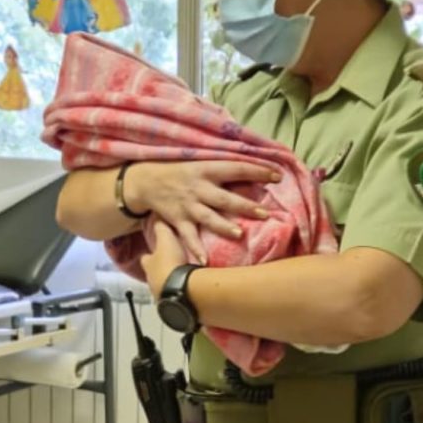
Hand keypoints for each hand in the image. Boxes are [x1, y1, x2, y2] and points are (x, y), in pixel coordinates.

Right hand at [126, 161, 279, 260]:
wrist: (145, 181)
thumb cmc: (181, 170)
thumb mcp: (201, 162)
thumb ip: (225, 167)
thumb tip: (259, 166)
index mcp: (207, 169)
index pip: (236, 168)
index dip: (257, 171)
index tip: (277, 175)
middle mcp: (198, 188)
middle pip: (224, 198)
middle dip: (244, 206)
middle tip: (264, 213)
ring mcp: (188, 206)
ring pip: (208, 217)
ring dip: (223, 226)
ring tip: (239, 234)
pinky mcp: (177, 220)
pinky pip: (187, 236)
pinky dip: (195, 249)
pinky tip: (204, 261)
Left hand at [141, 220, 187, 297]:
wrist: (180, 289)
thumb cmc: (170, 262)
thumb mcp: (167, 239)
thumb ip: (162, 228)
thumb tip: (157, 214)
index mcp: (148, 265)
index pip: (146, 258)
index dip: (150, 255)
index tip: (156, 251)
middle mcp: (151, 280)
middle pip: (154, 274)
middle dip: (161, 269)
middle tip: (173, 264)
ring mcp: (161, 294)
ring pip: (163, 286)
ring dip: (171, 281)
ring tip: (182, 276)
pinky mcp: (173, 303)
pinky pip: (175, 295)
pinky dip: (180, 291)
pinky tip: (188, 288)